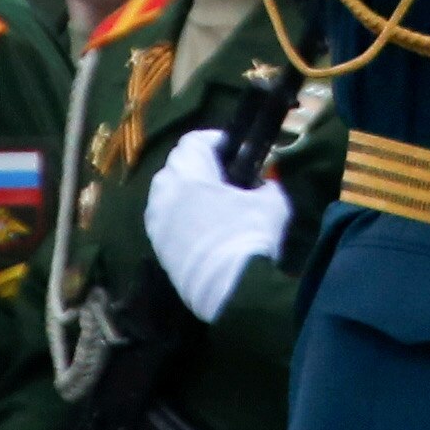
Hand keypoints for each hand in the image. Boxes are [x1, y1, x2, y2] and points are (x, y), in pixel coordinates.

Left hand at [144, 128, 288, 322]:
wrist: (233, 288)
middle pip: (175, 165)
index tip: (232, 151)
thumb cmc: (252, 235)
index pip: (192, 141)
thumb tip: (262, 181)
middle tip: (222, 177)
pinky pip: (164, 220)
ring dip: (183, 192)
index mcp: (191, 173)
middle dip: (196, 166)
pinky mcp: (157, 247)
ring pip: (165, 194)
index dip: (213, 141)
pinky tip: (200, 230)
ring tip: (208, 205)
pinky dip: (178, 218)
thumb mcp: (272, 201)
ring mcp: (158, 221)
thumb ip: (265, 184)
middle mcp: (167, 192)